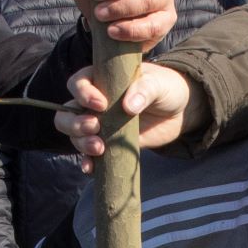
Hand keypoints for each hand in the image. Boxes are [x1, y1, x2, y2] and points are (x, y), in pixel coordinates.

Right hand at [52, 63, 192, 162]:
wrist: (180, 112)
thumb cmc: (167, 88)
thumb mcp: (159, 84)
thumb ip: (144, 90)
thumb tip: (128, 106)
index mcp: (102, 80)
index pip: (78, 83)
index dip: (83, 93)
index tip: (102, 104)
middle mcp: (94, 103)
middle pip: (67, 112)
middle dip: (74, 122)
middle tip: (95, 126)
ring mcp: (100, 124)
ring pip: (74, 134)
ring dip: (80, 142)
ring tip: (99, 147)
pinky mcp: (108, 143)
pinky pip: (88, 155)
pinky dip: (86, 162)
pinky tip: (90, 167)